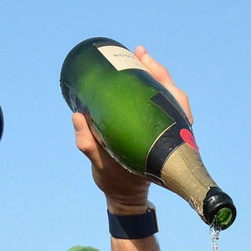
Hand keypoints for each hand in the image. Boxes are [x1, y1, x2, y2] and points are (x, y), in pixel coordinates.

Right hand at [73, 47, 191, 214]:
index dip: (160, 77)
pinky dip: (149, 88)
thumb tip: (78, 116)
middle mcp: (169, 130)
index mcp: (163, 138)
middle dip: (155, 70)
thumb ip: (88, 143)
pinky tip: (137, 75)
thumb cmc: (116, 181)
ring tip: (138, 57)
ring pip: (164, 96)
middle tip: (138, 54)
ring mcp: (164, 129)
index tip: (144, 61)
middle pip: (169, 92)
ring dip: (153, 76)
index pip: (172, 99)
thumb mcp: (101, 165)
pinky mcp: (155, 130)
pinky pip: (156, 104)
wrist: (127, 196)